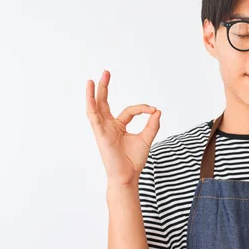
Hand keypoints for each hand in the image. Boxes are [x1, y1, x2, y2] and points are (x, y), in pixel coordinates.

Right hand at [86, 70, 161, 185]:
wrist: (128, 176)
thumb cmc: (134, 160)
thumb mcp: (146, 138)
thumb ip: (152, 125)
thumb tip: (157, 111)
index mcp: (118, 126)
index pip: (130, 110)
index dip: (143, 108)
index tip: (154, 110)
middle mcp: (108, 126)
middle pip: (104, 103)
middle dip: (104, 88)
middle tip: (106, 72)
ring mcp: (103, 130)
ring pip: (95, 108)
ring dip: (94, 94)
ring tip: (92, 80)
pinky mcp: (100, 135)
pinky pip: (94, 119)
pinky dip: (91, 107)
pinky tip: (90, 97)